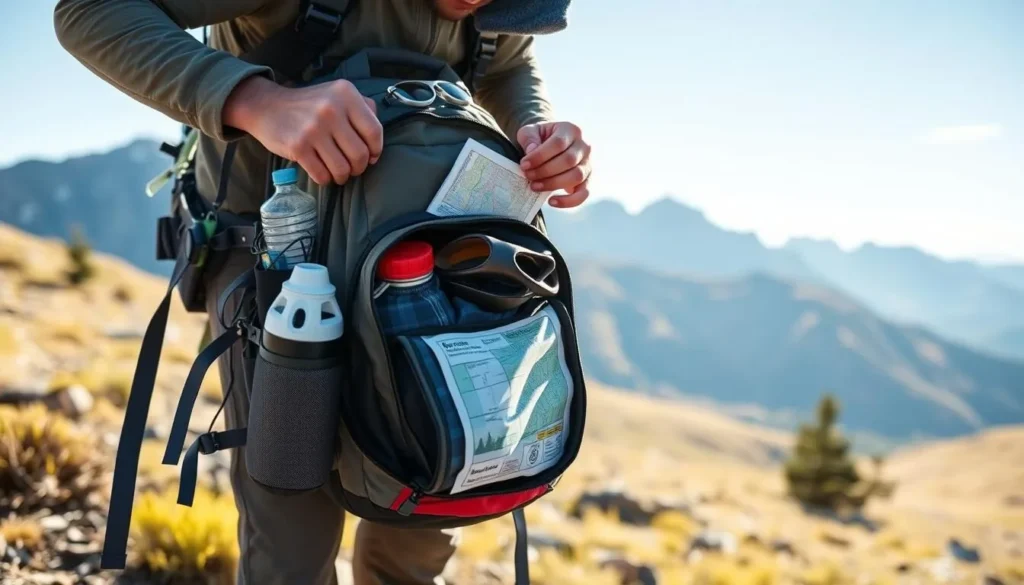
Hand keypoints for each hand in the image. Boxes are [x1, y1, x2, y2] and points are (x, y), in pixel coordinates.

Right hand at [223, 76, 383, 185]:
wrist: (267, 106)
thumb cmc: (309, 105)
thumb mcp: (337, 95)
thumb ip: (363, 108)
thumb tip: (376, 141)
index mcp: (345, 94)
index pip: (374, 131)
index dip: (375, 150)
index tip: (370, 156)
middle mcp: (330, 109)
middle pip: (359, 154)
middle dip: (359, 167)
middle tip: (352, 166)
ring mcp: (313, 128)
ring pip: (342, 168)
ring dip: (342, 176)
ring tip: (338, 172)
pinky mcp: (298, 146)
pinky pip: (322, 175)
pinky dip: (325, 179)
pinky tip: (322, 172)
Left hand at [517, 121, 591, 207]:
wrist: (549, 146)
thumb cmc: (539, 138)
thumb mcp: (530, 131)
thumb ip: (529, 138)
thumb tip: (531, 150)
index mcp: (571, 130)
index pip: (558, 143)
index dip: (540, 156)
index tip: (524, 164)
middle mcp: (584, 146)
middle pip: (568, 161)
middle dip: (545, 171)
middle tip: (528, 176)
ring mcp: (587, 164)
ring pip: (576, 177)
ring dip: (553, 184)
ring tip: (535, 186)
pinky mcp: (587, 180)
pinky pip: (583, 194)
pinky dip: (568, 201)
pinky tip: (552, 202)